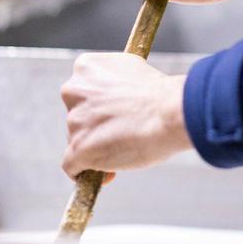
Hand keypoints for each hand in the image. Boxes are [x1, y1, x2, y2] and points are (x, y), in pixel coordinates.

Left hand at [61, 53, 191, 178]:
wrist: (170, 114)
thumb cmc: (162, 95)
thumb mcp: (134, 73)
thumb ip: (116, 83)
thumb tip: (117, 97)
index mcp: (86, 67)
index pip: (83, 91)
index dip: (100, 107)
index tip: (115, 117)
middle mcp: (73, 90)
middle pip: (77, 116)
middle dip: (96, 128)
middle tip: (121, 136)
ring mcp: (74, 121)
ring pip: (76, 141)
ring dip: (95, 150)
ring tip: (123, 153)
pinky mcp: (78, 149)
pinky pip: (71, 167)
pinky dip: (84, 173)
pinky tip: (104, 175)